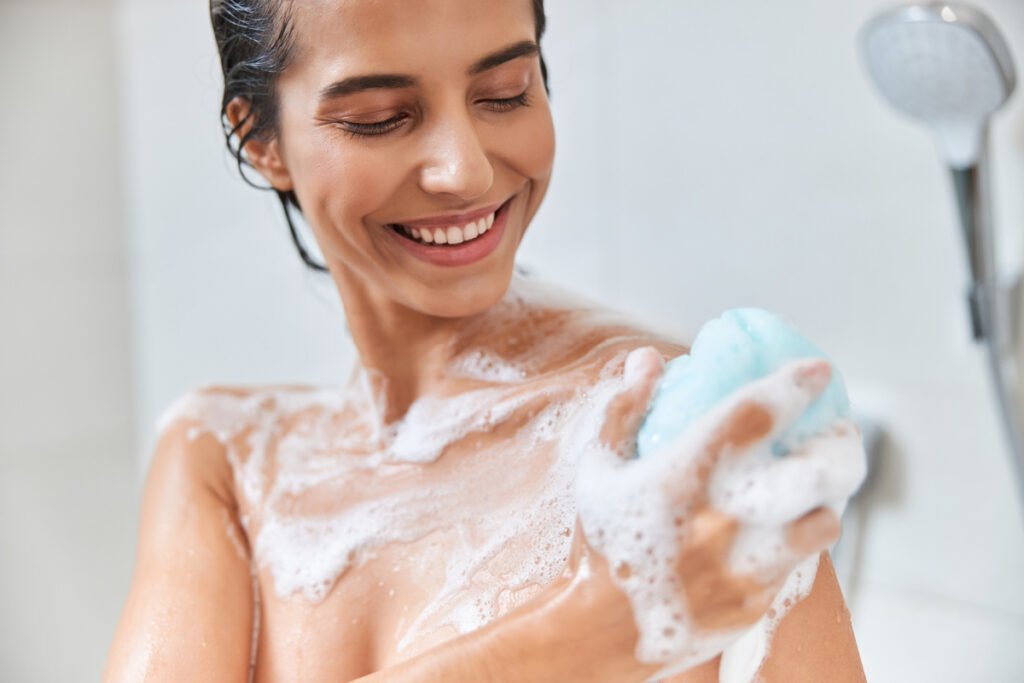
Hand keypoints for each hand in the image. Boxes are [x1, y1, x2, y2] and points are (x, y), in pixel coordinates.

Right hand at [570, 346, 865, 665]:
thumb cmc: (597, 541)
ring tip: (811, 493)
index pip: (753, 415)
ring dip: (821, 503)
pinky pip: (801, 565)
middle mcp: (724, 518)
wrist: (600, 631)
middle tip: (840, 437)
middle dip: (839, 449)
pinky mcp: (757, 602)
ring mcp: (746, 565)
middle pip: (815, 473)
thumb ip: (623, 409)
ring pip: (822, 522)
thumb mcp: (597, 468)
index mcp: (684, 475)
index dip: (792, 386)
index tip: (817, 372)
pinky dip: (798, 544)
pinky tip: (780, 535)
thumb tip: (648, 359)